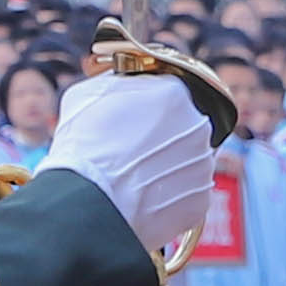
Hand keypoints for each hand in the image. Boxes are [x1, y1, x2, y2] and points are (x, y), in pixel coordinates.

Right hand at [40, 74, 218, 258]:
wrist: (87, 201)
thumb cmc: (82, 144)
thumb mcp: (88, 93)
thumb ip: (119, 84)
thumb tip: (124, 85)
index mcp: (174, 92)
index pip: (167, 92)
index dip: (145, 106)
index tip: (132, 118)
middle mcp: (198, 125)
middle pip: (182, 126)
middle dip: (160, 136)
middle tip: (130, 150)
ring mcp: (203, 165)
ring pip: (185, 160)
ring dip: (164, 166)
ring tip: (131, 178)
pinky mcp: (200, 200)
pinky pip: (185, 193)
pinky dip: (166, 196)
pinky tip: (140, 199)